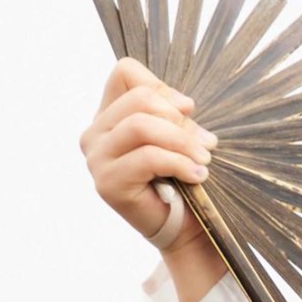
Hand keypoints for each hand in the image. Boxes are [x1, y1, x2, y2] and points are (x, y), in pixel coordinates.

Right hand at [80, 61, 226, 301]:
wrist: (186, 229)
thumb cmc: (184, 179)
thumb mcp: (180, 136)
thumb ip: (174, 114)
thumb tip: (185, 105)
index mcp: (109, 115)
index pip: (125, 72)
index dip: (162, 86)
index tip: (188, 112)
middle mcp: (95, 133)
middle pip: (139, 98)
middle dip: (179, 119)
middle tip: (205, 145)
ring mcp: (96, 158)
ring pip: (142, 125)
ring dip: (183, 141)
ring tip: (204, 159)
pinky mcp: (107, 183)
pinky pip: (148, 157)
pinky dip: (180, 163)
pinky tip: (198, 175)